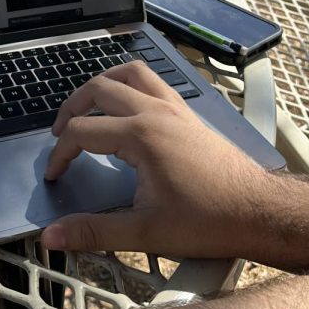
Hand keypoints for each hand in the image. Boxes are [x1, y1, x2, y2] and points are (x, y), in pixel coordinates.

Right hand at [41, 61, 277, 258]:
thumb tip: (51, 235)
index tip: (55, 176)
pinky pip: (154, 81)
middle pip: (100, 89)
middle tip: (59, 134)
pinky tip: (128, 105)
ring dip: (102, 84)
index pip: (83, 131)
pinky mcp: (188, 114)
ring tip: (87, 107)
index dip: (60, 154)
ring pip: (130, 73)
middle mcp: (156, 111)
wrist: (257, 212)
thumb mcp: (144, 232)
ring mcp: (175, 108)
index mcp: (141, 135)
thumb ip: (93, 231)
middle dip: (72, 108)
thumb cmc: (206, 221)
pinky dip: (131, 83)